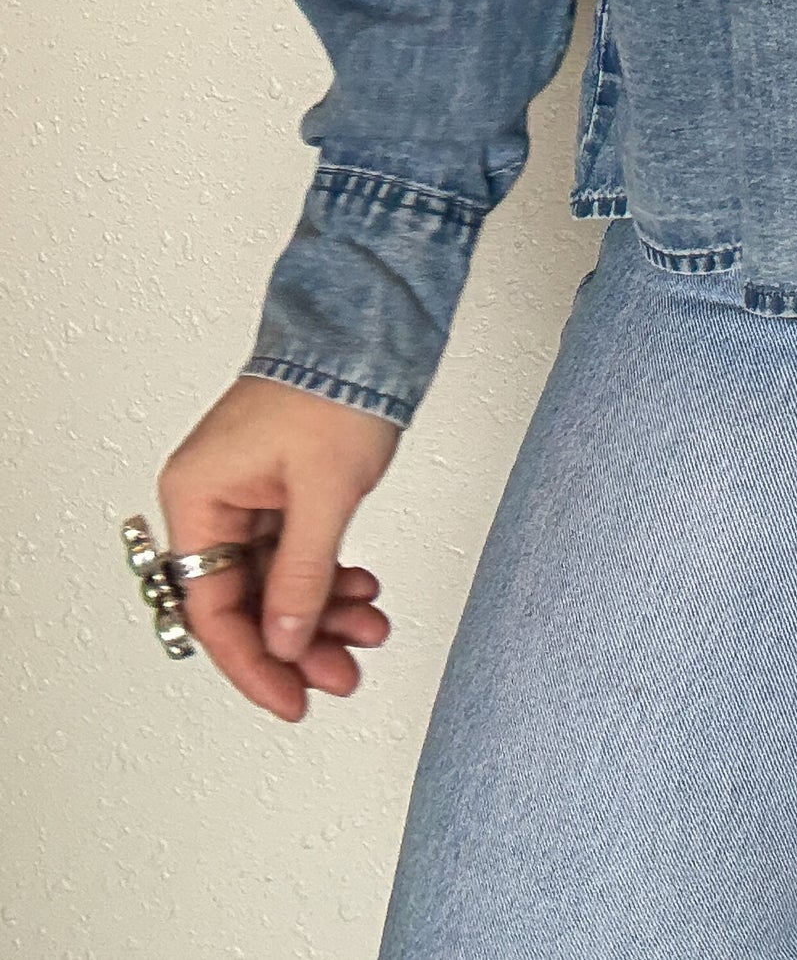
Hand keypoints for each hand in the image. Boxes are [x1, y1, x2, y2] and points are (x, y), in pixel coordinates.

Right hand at [155, 375, 402, 718]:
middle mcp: (212, 498)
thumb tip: (285, 642)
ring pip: (276, 581)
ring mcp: (247, 493)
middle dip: (298, 641)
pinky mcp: (279, 488)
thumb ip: (302, 575)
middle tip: (341, 673)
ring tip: (368, 629)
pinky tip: (361, 594)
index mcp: (198, 496)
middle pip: (245, 600)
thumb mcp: (324, 494)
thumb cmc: (332, 387)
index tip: (290, 697)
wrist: (365, 331)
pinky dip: (328, 577)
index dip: (253, 662)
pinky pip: (295, 552)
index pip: (212, 608)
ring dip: (322, 612)